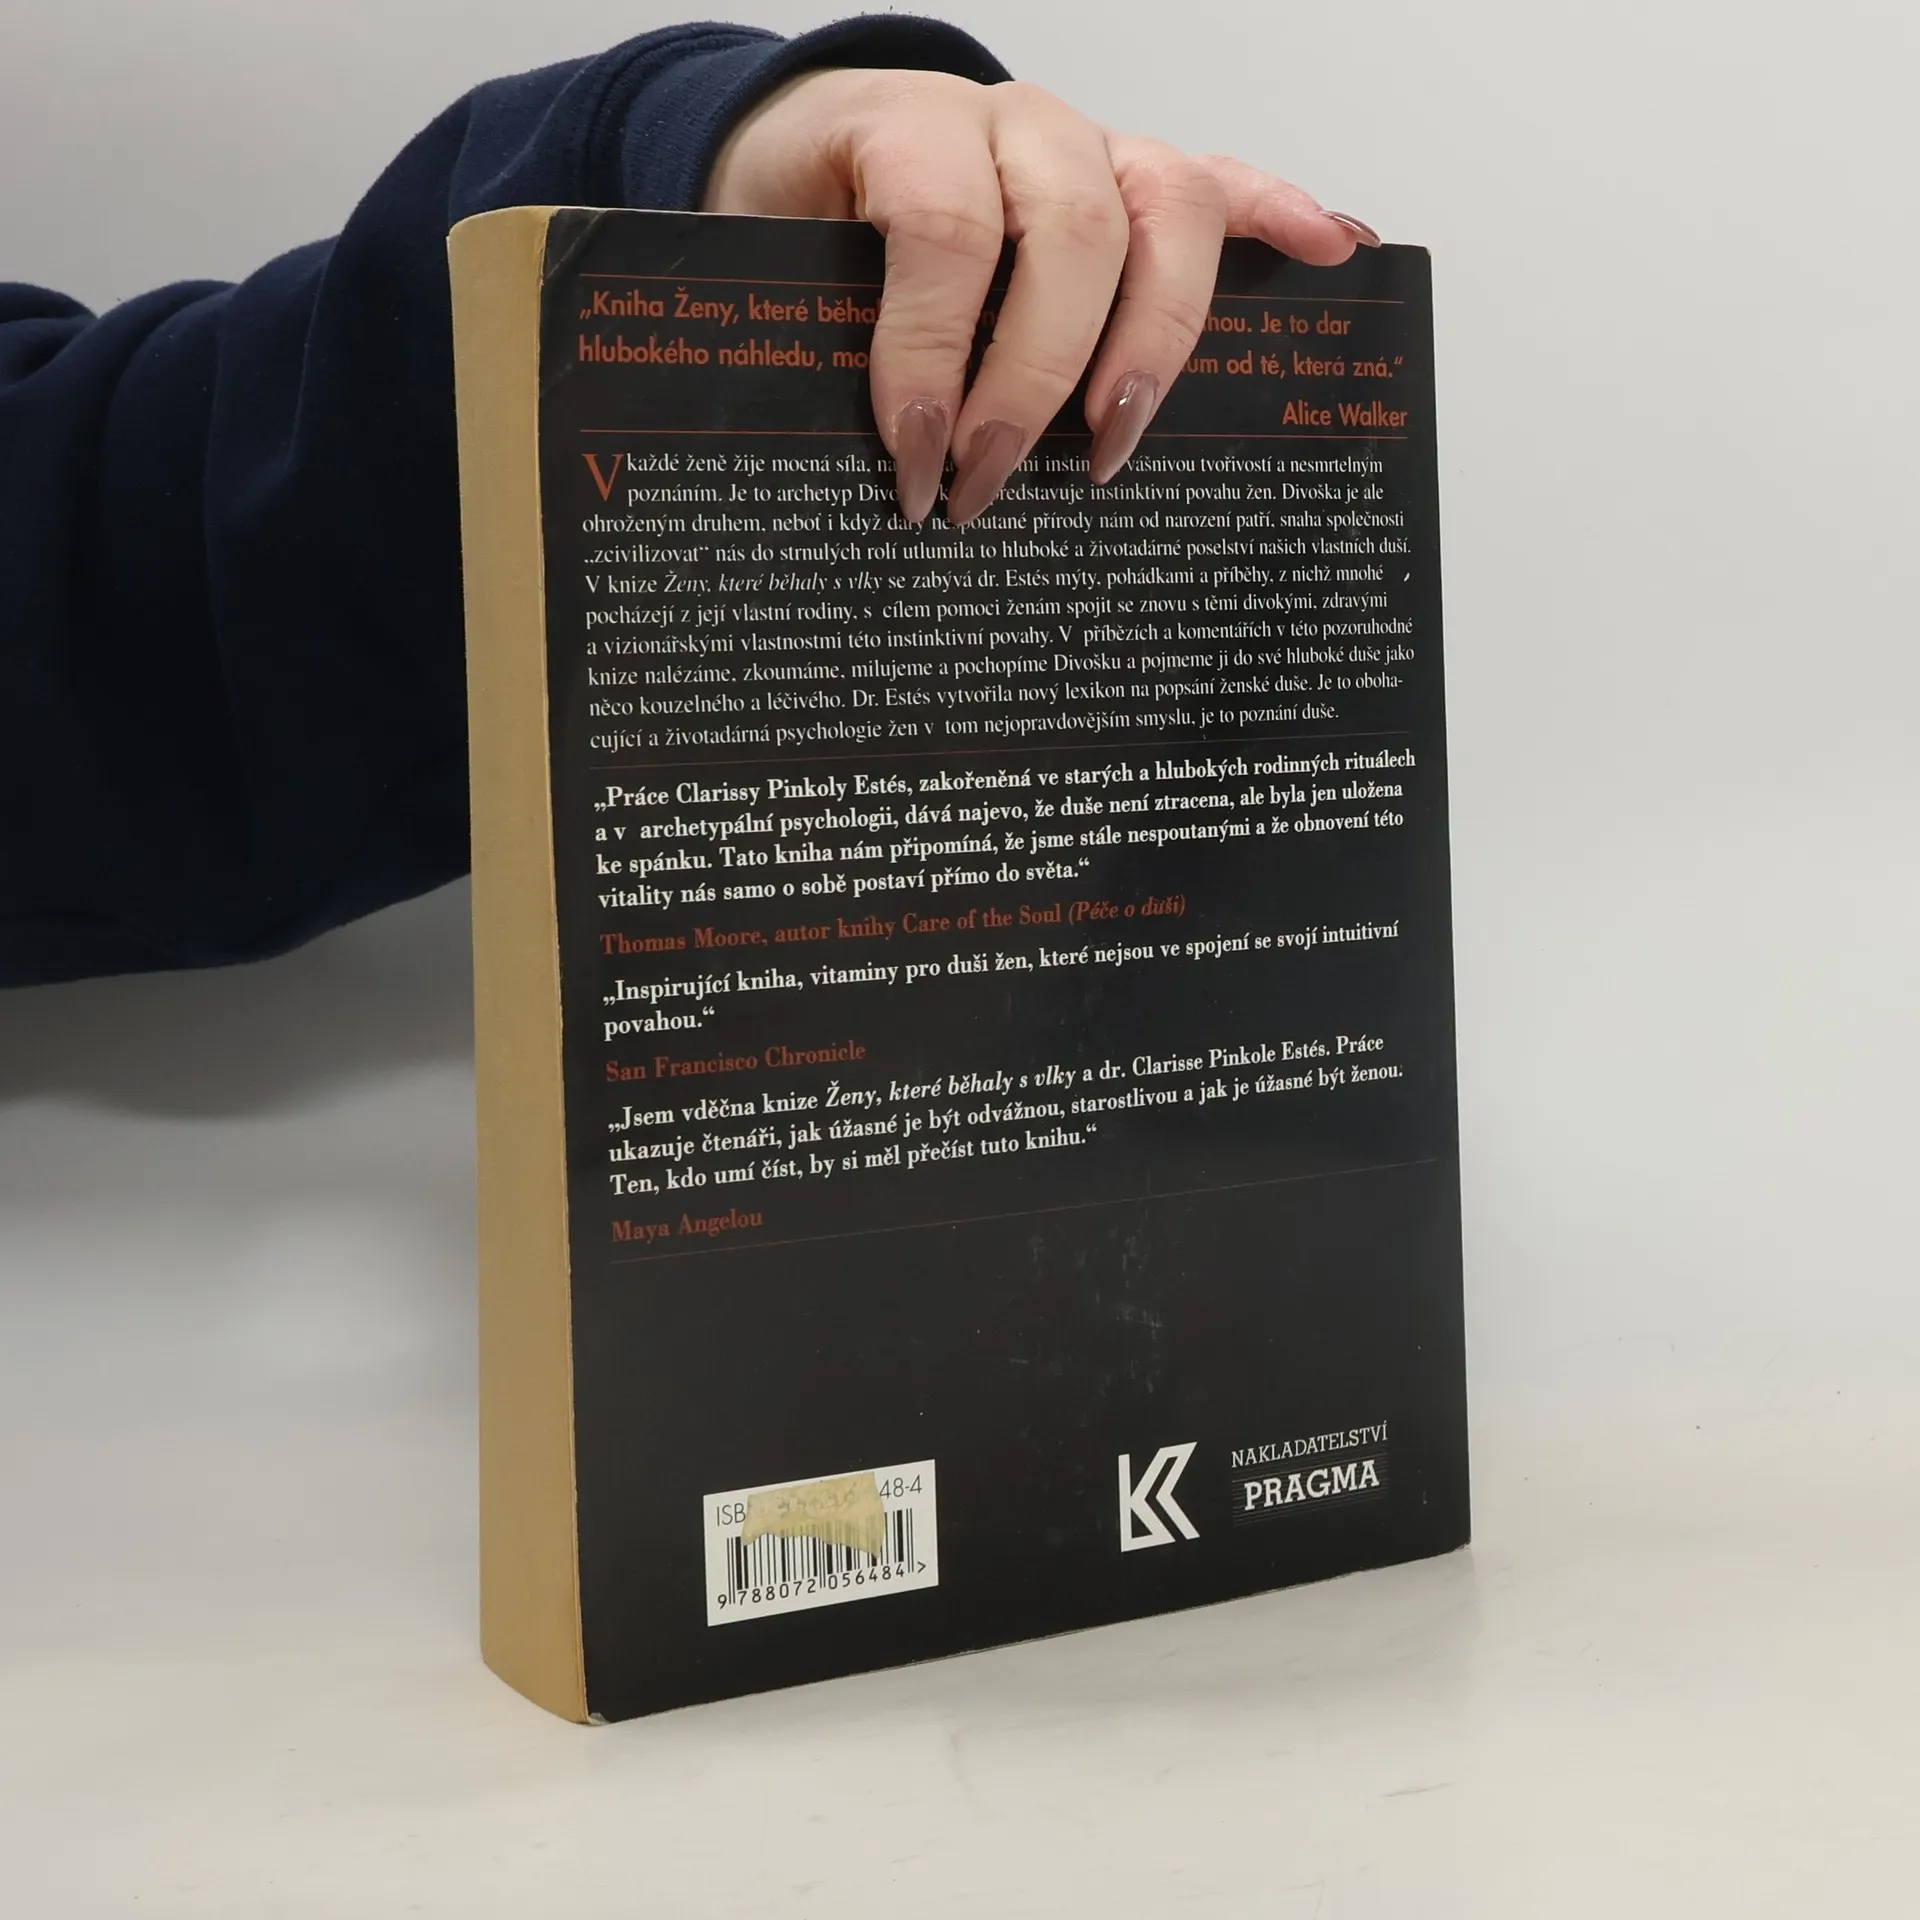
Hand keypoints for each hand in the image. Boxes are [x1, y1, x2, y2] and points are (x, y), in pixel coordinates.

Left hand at [705, 68, 1377, 525]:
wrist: (814, 145)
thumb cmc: (807, 220)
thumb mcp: (780, 268)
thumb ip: (819, 337)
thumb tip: (873, 470)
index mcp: (911, 128)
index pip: (945, 232)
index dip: (932, 356)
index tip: (915, 468)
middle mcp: (1015, 123)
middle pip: (1072, 234)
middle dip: (1035, 381)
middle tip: (989, 486)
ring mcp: (1091, 142)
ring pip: (1165, 211)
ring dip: (1152, 341)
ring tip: (1112, 444)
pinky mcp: (1136, 173)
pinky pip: (1223, 185)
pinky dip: (1281, 216)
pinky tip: (1333, 254)